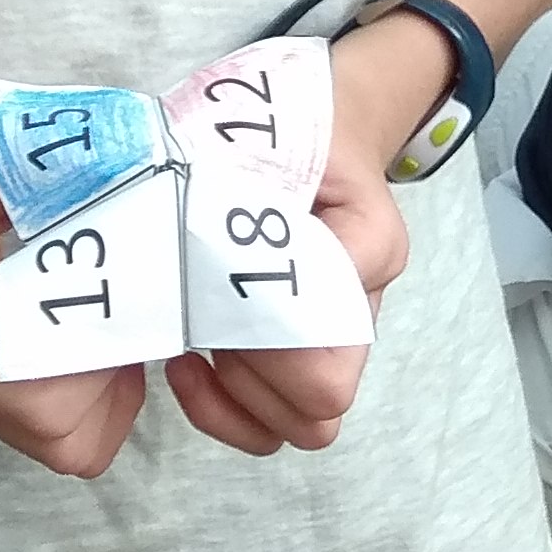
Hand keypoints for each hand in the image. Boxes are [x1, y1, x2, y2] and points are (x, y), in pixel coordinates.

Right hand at [0, 121, 146, 477]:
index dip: (94, 303)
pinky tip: (100, 351)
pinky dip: (100, 410)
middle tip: (132, 301)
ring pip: (61, 440)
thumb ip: (47, 161)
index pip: (24, 328)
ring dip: (109, 390)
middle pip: (45, 408)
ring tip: (116, 323)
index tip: (134, 261)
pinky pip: (63, 445)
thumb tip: (136, 163)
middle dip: (107, 359)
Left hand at [163, 26, 417, 460]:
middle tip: (200, 328)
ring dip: (233, 403)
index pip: (325, 373)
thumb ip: (280, 204)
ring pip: (293, 429)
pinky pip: (267, 422)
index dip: (262, 359)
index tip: (216, 314)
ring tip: (191, 350)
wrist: (315, 122)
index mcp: (363, 260)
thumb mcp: (290, 142)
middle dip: (246, 382)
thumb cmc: (293, 128)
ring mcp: (325, 342)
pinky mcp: (287, 355)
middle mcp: (355, 315)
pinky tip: (188, 363)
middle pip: (315, 414)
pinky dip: (222, 409)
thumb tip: (254, 280)